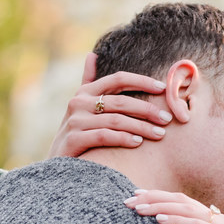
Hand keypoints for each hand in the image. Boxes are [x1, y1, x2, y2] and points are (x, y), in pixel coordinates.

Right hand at [49, 53, 173, 157]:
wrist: (56, 167)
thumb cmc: (77, 136)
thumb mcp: (82, 108)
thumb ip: (88, 82)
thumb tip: (91, 55)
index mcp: (85, 92)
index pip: (118, 79)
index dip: (142, 81)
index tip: (163, 89)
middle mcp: (78, 103)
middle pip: (121, 101)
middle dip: (147, 110)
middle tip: (167, 119)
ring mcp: (75, 121)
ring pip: (116, 120)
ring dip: (141, 127)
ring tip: (159, 134)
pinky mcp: (73, 139)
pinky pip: (104, 136)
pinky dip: (123, 138)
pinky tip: (138, 143)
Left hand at [124, 190, 223, 223]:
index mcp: (214, 222)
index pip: (181, 203)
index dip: (158, 197)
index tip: (136, 197)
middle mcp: (219, 219)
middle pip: (180, 200)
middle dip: (153, 197)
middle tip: (129, 199)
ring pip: (186, 210)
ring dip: (160, 207)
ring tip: (138, 209)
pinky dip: (177, 221)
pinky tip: (159, 221)